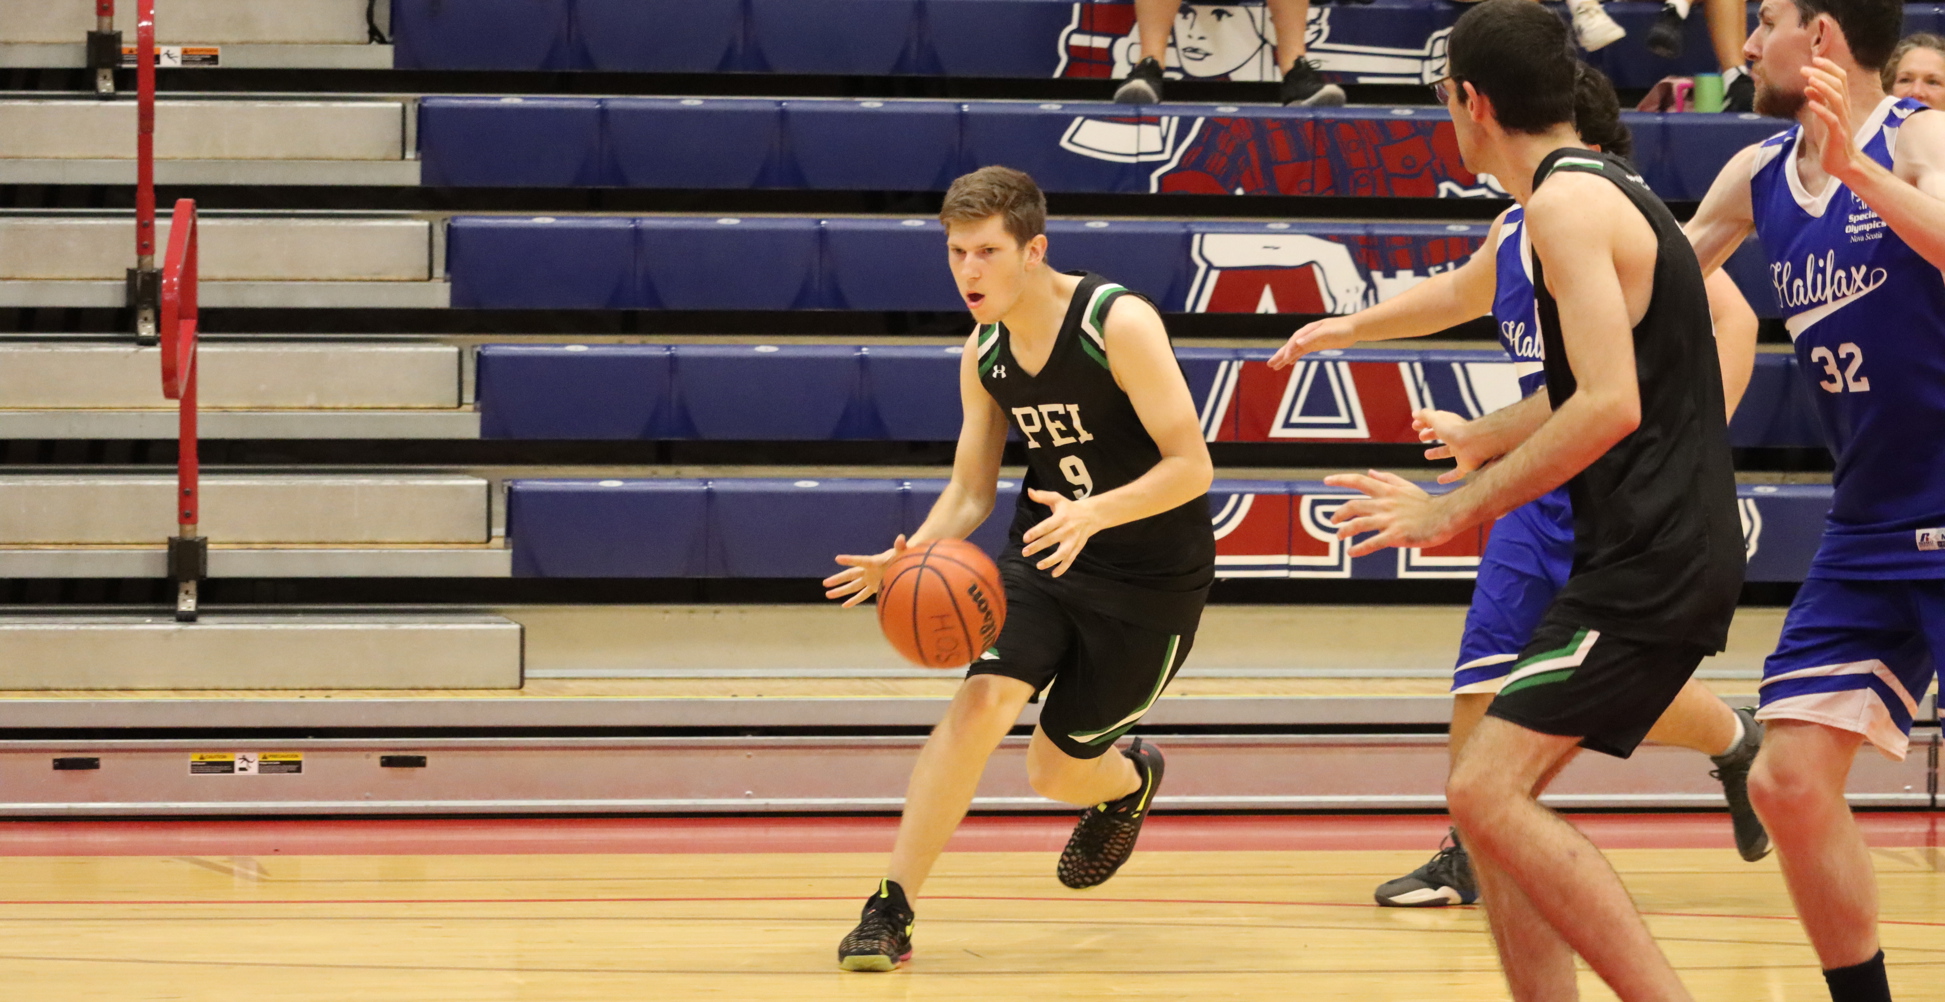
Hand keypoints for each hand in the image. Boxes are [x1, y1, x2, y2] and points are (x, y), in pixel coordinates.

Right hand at [824, 534, 908, 606]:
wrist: (903, 562)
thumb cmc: (901, 555)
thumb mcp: (901, 551)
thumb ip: (901, 546)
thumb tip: (901, 538)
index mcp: (873, 562)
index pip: (859, 560)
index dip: (849, 560)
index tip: (837, 558)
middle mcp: (868, 570)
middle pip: (850, 575)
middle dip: (838, 579)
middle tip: (825, 583)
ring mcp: (869, 579)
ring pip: (852, 587)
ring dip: (840, 591)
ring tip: (827, 594)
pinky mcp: (873, 587)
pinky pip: (861, 595)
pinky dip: (854, 600)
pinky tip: (844, 605)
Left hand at [1021, 488, 1103, 576]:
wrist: (1092, 515)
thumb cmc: (1069, 507)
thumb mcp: (1057, 498)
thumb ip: (1042, 496)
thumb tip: (1029, 492)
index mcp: (1062, 517)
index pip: (1047, 526)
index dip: (1036, 532)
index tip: (1025, 538)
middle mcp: (1068, 529)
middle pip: (1051, 540)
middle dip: (1037, 547)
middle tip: (1025, 552)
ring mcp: (1073, 540)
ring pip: (1062, 553)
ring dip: (1051, 561)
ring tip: (1038, 566)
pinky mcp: (1077, 548)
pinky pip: (1070, 559)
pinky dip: (1063, 568)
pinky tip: (1054, 574)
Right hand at [1268, 317, 1357, 369]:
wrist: (1353, 328)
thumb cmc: (1341, 329)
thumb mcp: (1327, 332)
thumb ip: (1312, 337)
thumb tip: (1297, 343)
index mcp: (1308, 330)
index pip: (1294, 341)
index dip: (1288, 351)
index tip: (1284, 360)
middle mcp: (1307, 335)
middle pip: (1290, 346)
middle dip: (1280, 355)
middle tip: (1270, 364)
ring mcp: (1311, 340)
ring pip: (1294, 350)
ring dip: (1285, 358)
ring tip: (1275, 367)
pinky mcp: (1316, 345)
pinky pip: (1302, 352)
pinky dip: (1294, 357)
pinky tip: (1290, 363)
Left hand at [1322, 470, 1457, 557]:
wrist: (1446, 516)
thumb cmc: (1427, 504)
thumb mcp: (1406, 487)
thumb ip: (1387, 479)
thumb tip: (1370, 472)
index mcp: (1387, 491)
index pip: (1359, 480)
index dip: (1340, 479)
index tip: (1326, 480)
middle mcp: (1385, 504)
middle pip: (1353, 505)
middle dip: (1339, 513)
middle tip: (1333, 521)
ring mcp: (1389, 520)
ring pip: (1358, 524)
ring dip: (1345, 531)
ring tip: (1339, 537)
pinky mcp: (1396, 535)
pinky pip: (1372, 542)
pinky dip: (1359, 548)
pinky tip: (1351, 552)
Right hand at [1413, 408, 1493, 483]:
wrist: (1475, 443)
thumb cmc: (1455, 430)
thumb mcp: (1436, 420)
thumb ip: (1425, 416)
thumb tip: (1415, 414)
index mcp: (1450, 425)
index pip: (1437, 422)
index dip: (1425, 423)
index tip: (1414, 426)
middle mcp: (1457, 437)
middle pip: (1443, 435)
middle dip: (1431, 435)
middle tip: (1421, 437)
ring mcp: (1462, 451)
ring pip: (1448, 452)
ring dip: (1438, 453)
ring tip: (1427, 455)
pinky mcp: (1466, 465)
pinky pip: (1457, 472)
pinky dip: (1448, 477)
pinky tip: (1439, 480)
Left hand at [1804, 57, 1864, 183]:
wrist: (1841, 162)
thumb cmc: (1831, 138)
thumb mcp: (1822, 117)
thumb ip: (1818, 101)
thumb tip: (1808, 86)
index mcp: (1841, 103)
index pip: (1839, 79)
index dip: (1828, 68)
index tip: (1814, 59)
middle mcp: (1844, 109)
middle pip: (1838, 85)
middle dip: (1822, 74)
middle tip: (1804, 69)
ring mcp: (1842, 121)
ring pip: (1837, 99)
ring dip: (1822, 88)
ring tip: (1808, 80)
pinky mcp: (1838, 134)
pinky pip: (1832, 119)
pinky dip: (1821, 110)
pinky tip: (1810, 103)